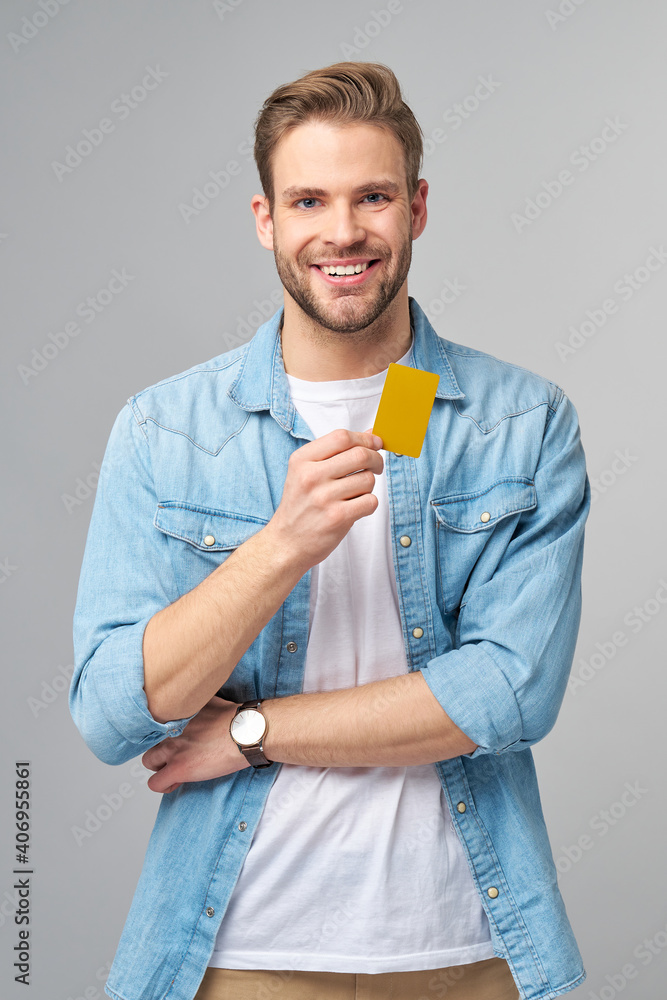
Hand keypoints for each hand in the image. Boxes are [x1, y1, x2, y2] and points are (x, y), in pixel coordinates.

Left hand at [142, 695, 249, 792]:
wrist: (246, 733)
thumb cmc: (236, 718)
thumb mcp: (210, 700)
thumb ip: (195, 702)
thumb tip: (196, 701)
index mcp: (177, 712)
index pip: (154, 723)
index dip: (165, 734)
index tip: (177, 739)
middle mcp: (170, 729)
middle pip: (148, 741)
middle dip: (161, 750)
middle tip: (177, 755)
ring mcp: (173, 748)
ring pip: (148, 762)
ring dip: (161, 767)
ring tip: (177, 769)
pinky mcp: (179, 768)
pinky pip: (155, 784)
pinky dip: (165, 786)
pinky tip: (177, 782)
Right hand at [267, 427, 383, 571]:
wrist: (286, 543)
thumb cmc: (300, 506)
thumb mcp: (306, 472)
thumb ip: (336, 452)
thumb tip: (371, 434)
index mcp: (302, 460)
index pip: (342, 437)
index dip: (365, 438)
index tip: (375, 444)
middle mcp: (311, 476)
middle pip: (360, 455)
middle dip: (376, 460)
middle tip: (376, 467)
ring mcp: (324, 498)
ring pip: (368, 479)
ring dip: (369, 486)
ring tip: (355, 493)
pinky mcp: (337, 518)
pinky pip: (370, 501)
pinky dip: (368, 504)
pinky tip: (355, 507)